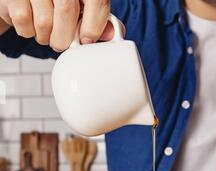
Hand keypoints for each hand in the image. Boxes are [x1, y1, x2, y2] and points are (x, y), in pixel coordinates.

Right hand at [0, 0, 116, 50]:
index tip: (87, 39)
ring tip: (45, 30)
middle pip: (67, 11)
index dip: (93, 25)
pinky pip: (24, 22)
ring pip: (45, 23)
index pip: (96, 0)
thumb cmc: (55, 3)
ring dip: (45, 37)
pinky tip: (30, 23)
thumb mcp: (81, 6)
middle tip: (62, 42)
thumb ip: (98, 19)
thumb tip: (111, 35)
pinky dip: (28, 31)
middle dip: (65, 38)